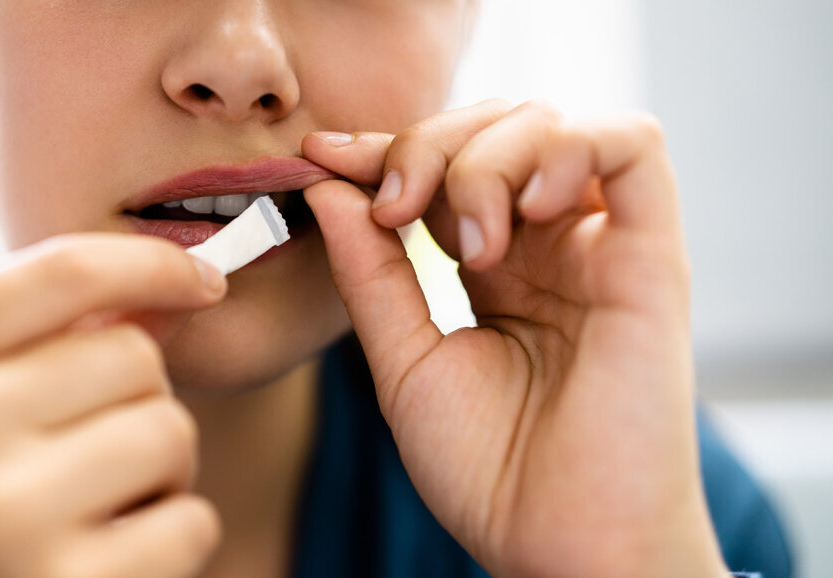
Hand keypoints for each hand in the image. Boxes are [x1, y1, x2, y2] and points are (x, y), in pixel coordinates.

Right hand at [0, 234, 225, 577]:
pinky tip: (111, 560)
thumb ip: (53, 337)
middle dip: (137, 399)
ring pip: (169, 429)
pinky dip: (174, 538)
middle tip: (86, 456)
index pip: (63, 270)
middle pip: (131, 353)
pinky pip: (192, 519)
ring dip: (161, 470)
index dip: (153, 262)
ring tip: (97, 508)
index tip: (205, 279)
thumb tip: (183, 282)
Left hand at [303, 100, 728, 577]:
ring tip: (465, 244)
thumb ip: (371, 272)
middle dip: (428, 145)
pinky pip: (634, 146)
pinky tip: (522, 214)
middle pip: (495, 129)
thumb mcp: (403, 360)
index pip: (444, 168)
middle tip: (392, 206)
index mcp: (499, 268)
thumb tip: (329, 185)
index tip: (323, 156)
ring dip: (486, 160)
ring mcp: (602, 247)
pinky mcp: (653, 257)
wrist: (557, 544)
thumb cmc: (488, 471)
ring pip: (552, 125)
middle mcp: (551, 247)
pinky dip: (567, 150)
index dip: (384, 148)